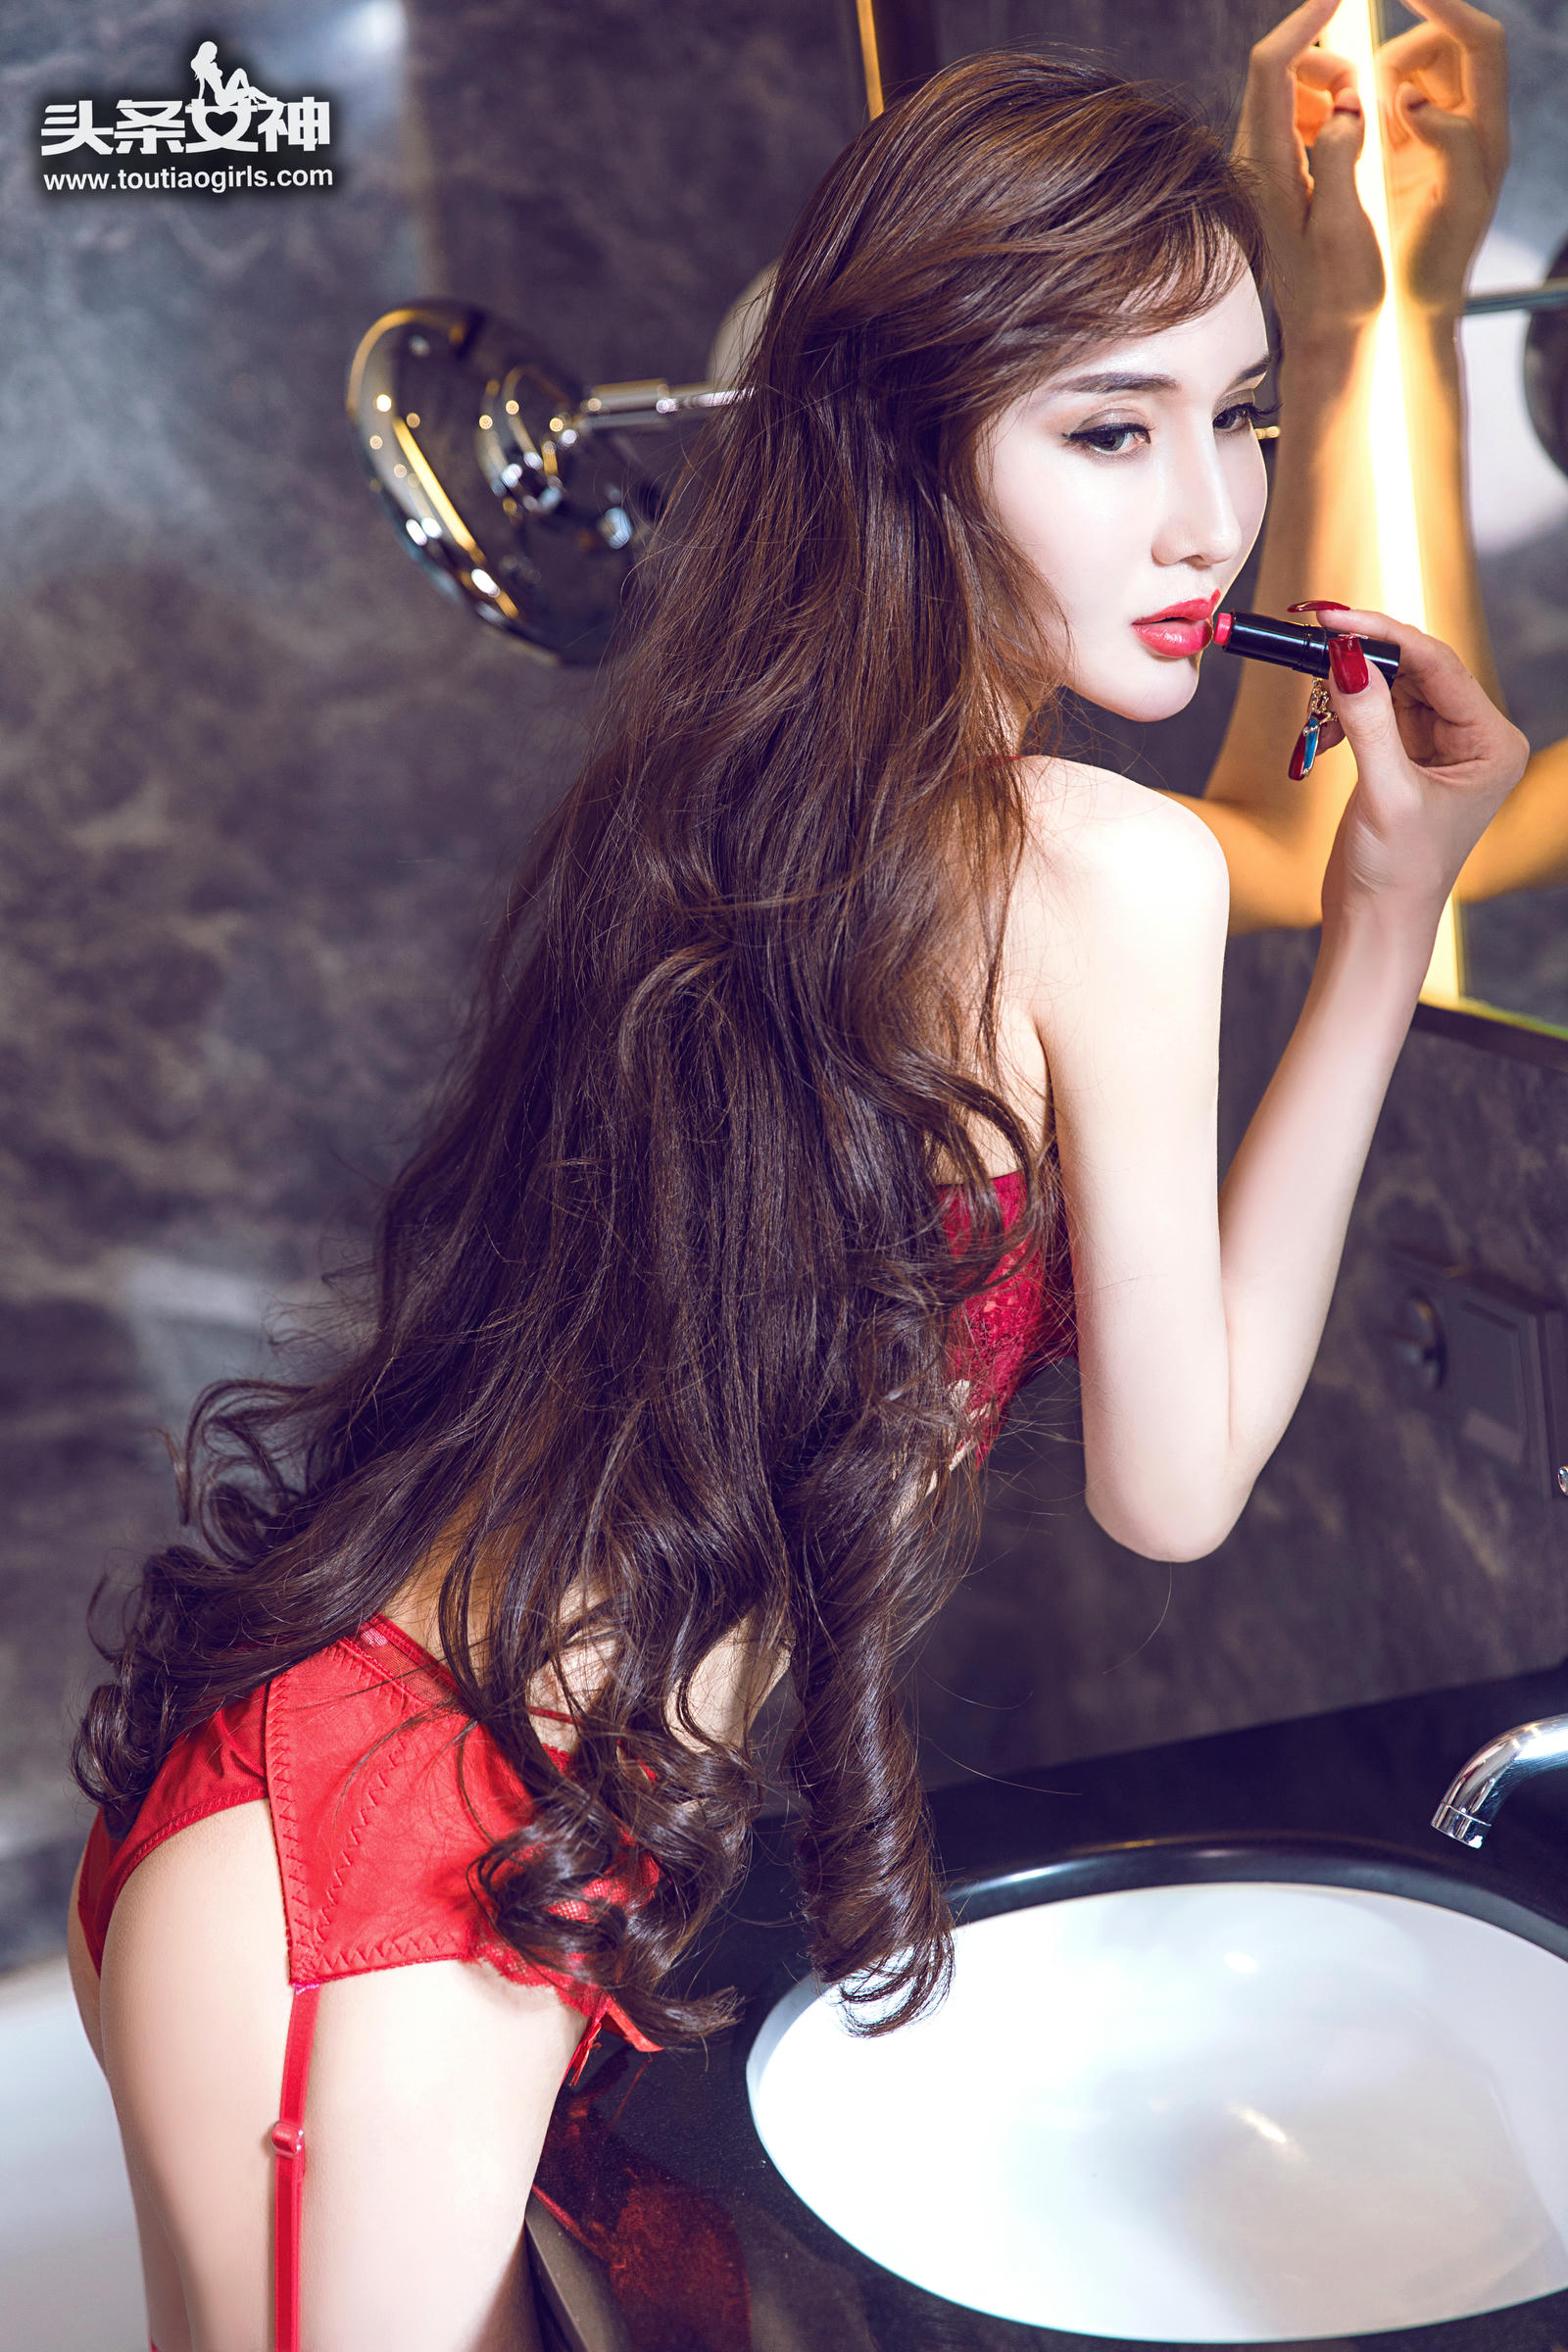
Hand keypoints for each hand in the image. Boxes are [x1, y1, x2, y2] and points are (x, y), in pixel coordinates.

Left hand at [1232, 0, 1383, 343]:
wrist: (1322, 343)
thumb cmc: (1338, 297)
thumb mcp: (1343, 228)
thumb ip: (1340, 156)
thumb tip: (1345, 104)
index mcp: (1265, 169)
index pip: (1273, 67)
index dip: (1305, 22)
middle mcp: (1251, 164)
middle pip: (1279, 73)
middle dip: (1328, 62)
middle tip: (1368, 96)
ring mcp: (1258, 171)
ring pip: (1289, 96)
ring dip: (1330, 90)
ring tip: (1364, 125)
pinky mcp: (1271, 182)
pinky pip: (1296, 123)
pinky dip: (1326, 114)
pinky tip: (1351, 142)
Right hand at [1309, 605, 1527, 923]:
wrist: (1375, 925)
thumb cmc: (1397, 873)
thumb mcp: (1385, 791)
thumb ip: (1367, 719)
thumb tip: (1347, 655)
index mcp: (1492, 743)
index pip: (1439, 666)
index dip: (1384, 635)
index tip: (1333, 619)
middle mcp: (1472, 740)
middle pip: (1415, 670)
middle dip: (1363, 660)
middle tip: (1313, 640)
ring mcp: (1437, 749)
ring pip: (1390, 689)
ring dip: (1348, 689)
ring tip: (1314, 702)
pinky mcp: (1403, 761)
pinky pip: (1373, 714)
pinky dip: (1343, 714)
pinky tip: (1322, 730)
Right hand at [1377, 0, 1508, 317]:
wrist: (1410, 316)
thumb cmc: (1433, 272)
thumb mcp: (1456, 206)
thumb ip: (1451, 140)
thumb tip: (1414, 99)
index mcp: (1487, 131)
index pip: (1479, 40)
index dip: (1447, 7)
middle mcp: (1464, 125)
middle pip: (1437, 50)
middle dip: (1397, 60)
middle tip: (1366, 108)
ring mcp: (1430, 138)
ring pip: (1402, 76)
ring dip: (1372, 88)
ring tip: (1355, 135)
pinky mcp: (1399, 155)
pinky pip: (1378, 107)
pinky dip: (1357, 109)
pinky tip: (1342, 141)